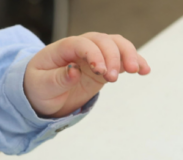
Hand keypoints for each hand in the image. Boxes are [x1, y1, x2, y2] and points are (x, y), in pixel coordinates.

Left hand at [24, 33, 149, 117]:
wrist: (42, 95)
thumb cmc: (38, 87)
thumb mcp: (41, 86)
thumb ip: (57, 79)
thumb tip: (74, 72)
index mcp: (63, 48)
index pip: (82, 44)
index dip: (94, 54)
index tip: (101, 71)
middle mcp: (81, 47)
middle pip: (102, 41)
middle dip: (112, 56)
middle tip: (113, 78)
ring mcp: (94, 55)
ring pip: (116, 45)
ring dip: (128, 55)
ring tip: (137, 70)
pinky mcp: (104, 66)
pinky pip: (122, 59)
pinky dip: (135, 62)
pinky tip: (144, 70)